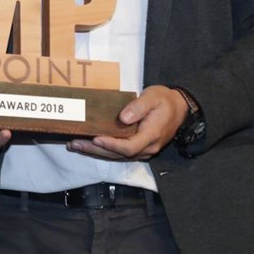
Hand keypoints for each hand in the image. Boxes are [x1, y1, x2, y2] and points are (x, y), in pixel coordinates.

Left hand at [66, 85, 186, 160]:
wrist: (179, 108)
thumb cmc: (164, 100)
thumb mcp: (153, 97)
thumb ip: (138, 107)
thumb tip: (123, 118)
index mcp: (152, 135)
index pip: (129, 146)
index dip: (112, 145)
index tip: (95, 139)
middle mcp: (147, 148)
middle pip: (119, 155)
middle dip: (95, 151)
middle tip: (74, 144)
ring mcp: (143, 150)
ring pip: (117, 156)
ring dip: (95, 152)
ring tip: (75, 145)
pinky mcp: (138, 148)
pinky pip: (119, 153)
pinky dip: (103, 150)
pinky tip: (88, 146)